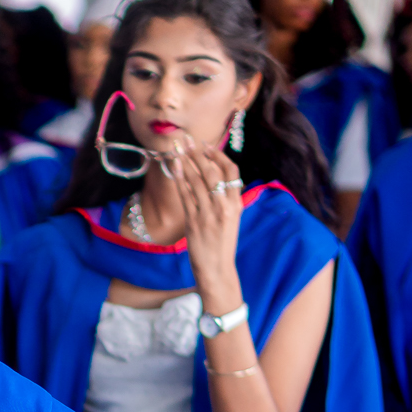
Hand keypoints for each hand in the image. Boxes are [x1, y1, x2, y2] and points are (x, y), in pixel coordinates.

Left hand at [168, 140, 242, 309]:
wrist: (217, 271)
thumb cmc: (221, 245)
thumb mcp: (230, 219)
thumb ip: (225, 199)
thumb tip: (211, 177)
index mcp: (237, 204)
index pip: (231, 171)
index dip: (218, 156)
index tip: (206, 145)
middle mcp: (225, 206)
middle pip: (212, 171)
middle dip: (198, 153)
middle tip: (187, 140)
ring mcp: (209, 214)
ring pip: (197, 181)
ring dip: (186, 163)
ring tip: (177, 149)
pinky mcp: (194, 222)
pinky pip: (186, 195)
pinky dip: (179, 180)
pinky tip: (174, 168)